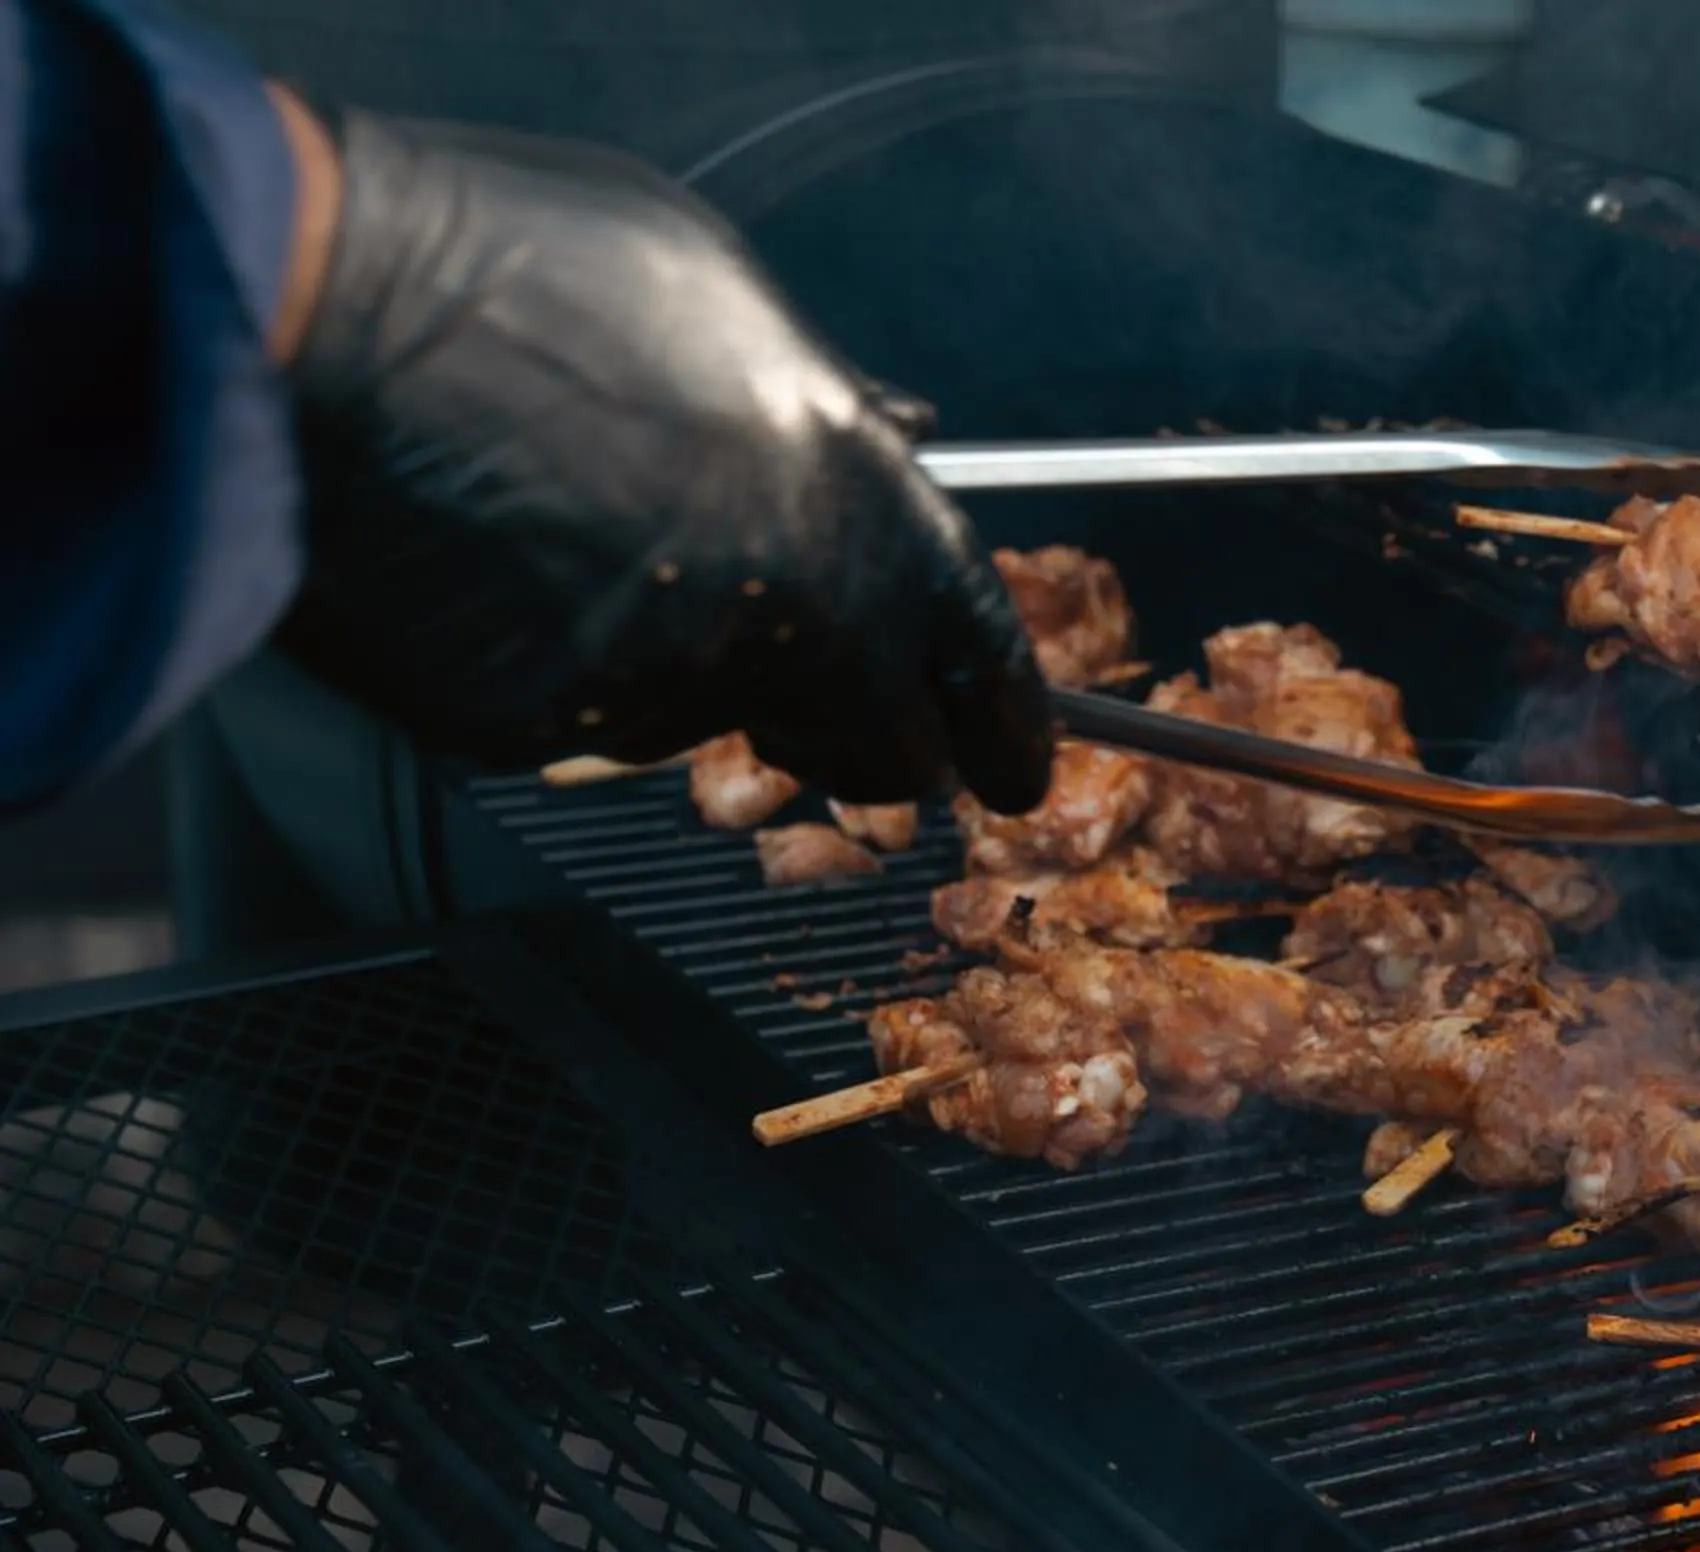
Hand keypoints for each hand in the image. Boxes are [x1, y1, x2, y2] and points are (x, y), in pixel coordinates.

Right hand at [269, 103, 1051, 807]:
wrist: (313, 313)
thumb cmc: (513, 268)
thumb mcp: (718, 296)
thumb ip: (819, 403)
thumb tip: (886, 435)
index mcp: (851, 501)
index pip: (976, 654)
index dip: (1005, 719)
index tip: (1017, 767)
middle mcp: (780, 616)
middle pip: (873, 743)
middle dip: (866, 739)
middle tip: (831, 713)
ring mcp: (657, 687)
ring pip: (713, 721)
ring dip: (690, 671)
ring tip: (598, 552)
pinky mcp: (539, 730)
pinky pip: (578, 715)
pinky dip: (560, 664)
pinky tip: (505, 567)